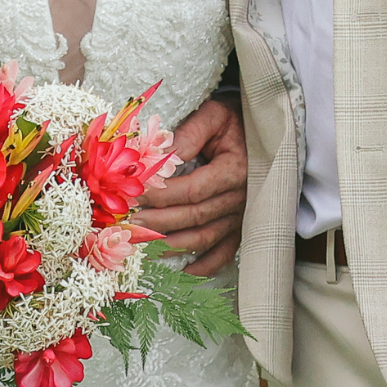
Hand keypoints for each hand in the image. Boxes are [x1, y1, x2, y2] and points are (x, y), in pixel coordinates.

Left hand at [136, 95, 247, 276]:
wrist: (259, 130)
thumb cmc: (231, 121)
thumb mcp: (212, 116)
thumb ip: (187, 135)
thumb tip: (159, 157)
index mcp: (234, 170)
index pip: (192, 191)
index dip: (161, 196)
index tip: (133, 196)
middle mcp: (241, 198)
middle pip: (193, 217)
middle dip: (157, 221)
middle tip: (127, 222)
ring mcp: (241, 216)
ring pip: (203, 238)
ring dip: (171, 245)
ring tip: (141, 244)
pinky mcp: (240, 227)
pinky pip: (223, 254)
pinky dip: (203, 266)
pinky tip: (180, 271)